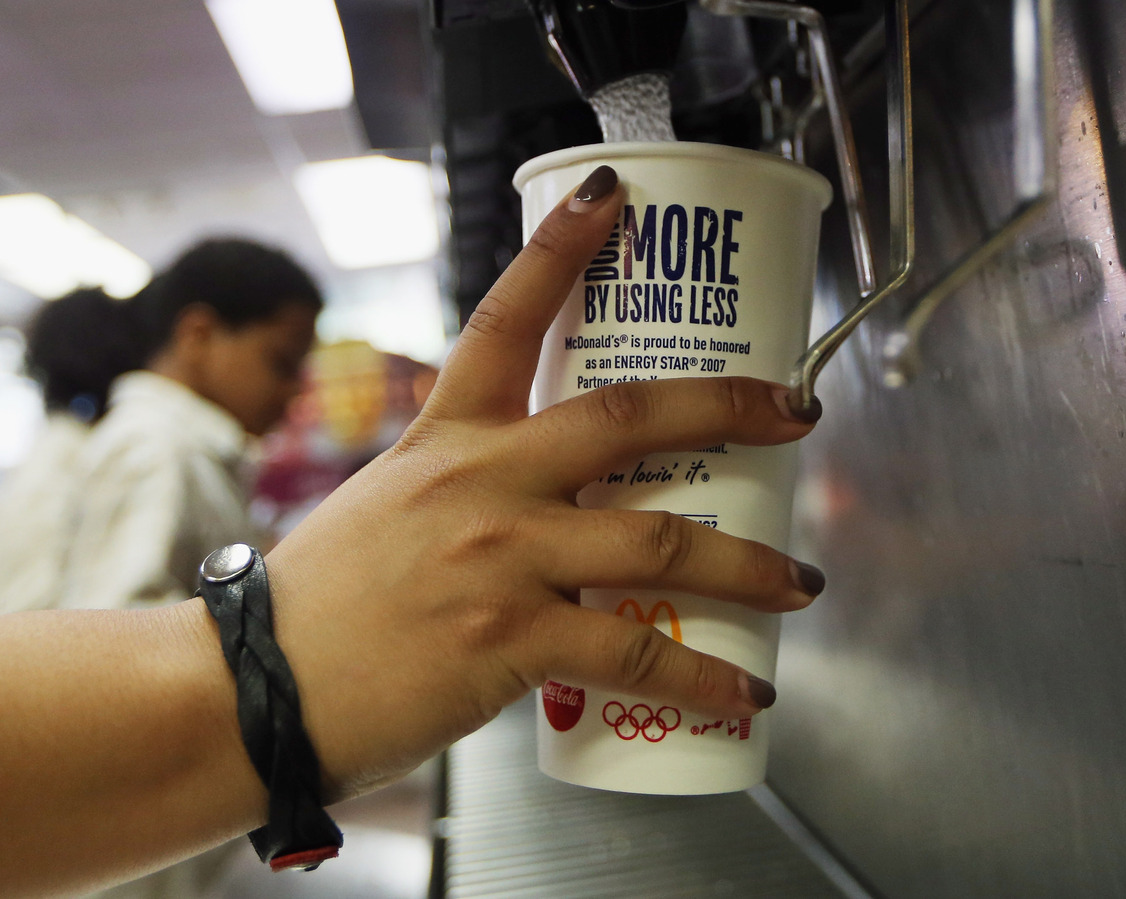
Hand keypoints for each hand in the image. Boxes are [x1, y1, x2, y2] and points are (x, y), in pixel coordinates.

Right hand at [265, 166, 821, 799]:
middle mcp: (481, 482)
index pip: (508, 318)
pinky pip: (634, 653)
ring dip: (746, 561)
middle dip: (728, 406)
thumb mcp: (389, 505)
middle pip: (625, 419)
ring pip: (657, 541)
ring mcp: (501, 558)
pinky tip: (746, 690)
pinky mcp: (511, 640)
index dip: (563, 249)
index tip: (612, 197)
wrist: (258, 693)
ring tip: (798, 578)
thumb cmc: (322, 603)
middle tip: (796, 408)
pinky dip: (703, 674)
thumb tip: (534, 491)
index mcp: (445, 438)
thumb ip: (463, 484)